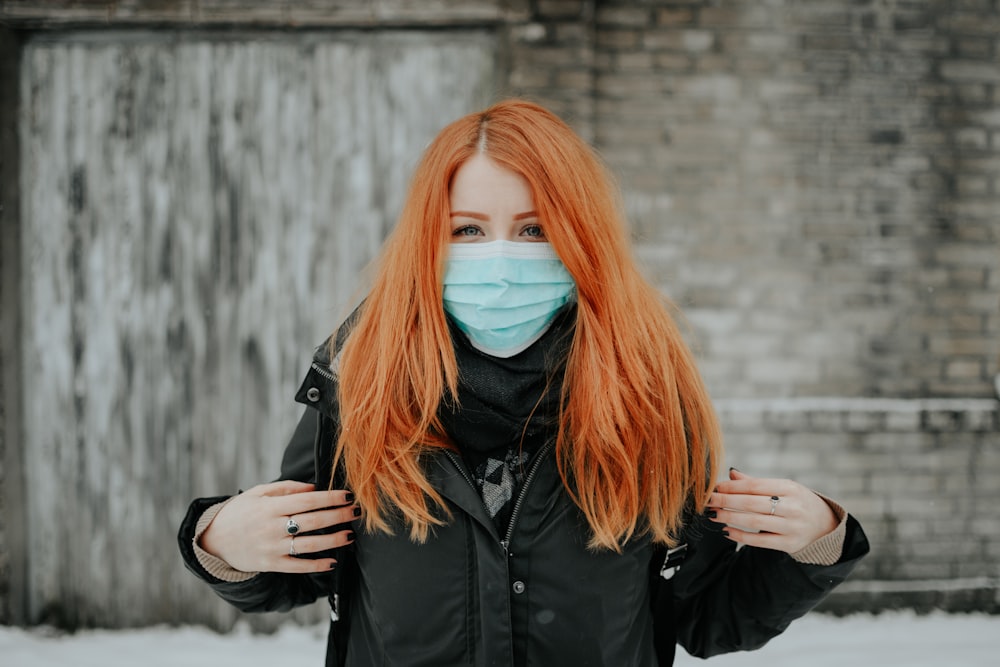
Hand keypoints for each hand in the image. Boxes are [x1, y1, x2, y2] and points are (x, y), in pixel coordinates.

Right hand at [199, 480, 357, 573]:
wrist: (213, 539)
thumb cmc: (239, 512)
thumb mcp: (258, 493)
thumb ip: (286, 488)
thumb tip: (314, 488)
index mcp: (270, 507)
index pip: (308, 501)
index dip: (330, 498)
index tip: (347, 495)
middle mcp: (272, 527)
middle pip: (313, 522)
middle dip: (338, 516)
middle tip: (356, 512)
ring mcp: (272, 548)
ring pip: (310, 545)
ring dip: (333, 540)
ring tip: (349, 535)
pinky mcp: (271, 564)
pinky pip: (298, 566)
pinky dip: (316, 565)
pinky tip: (332, 562)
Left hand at [706, 468, 838, 554]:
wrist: (826, 526)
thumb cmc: (797, 502)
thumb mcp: (784, 488)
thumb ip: (757, 483)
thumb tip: (730, 474)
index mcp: (791, 488)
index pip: (756, 485)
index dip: (732, 487)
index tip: (715, 487)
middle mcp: (793, 507)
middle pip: (752, 503)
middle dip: (726, 501)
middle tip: (707, 500)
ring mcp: (792, 527)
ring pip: (753, 522)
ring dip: (729, 518)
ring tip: (714, 514)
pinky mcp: (789, 544)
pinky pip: (759, 541)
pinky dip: (740, 536)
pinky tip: (727, 530)